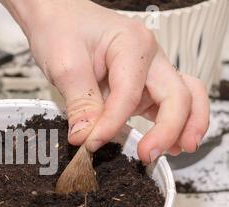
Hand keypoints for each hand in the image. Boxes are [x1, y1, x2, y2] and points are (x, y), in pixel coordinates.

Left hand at [1, 0, 208, 163]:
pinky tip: (166, 142)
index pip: (130, 94)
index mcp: (132, 44)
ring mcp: (148, 71)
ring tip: (175, 150)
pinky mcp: (142, 85)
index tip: (91, 143)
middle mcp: (149, 56)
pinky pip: (167, 104)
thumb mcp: (65, 66)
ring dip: (184, 126)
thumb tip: (86, 136)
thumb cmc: (62, 29)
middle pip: (177, 94)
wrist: (57, 17)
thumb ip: (79, 104)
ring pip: (183, 98)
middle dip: (168, 129)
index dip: (112, 124)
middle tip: (147, 155)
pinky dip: (172, 123)